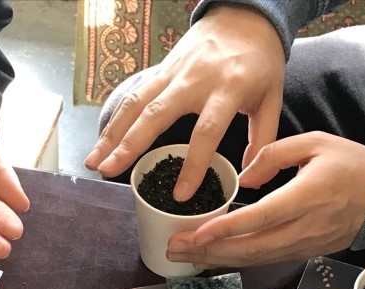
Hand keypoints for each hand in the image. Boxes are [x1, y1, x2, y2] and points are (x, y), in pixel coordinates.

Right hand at [84, 5, 284, 199]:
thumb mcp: (271, 98)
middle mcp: (195, 78)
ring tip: (93, 162)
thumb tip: (249, 180)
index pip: (207, 130)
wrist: (245, 16)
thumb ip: (262, 140)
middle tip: (109, 171)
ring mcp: (173, 71)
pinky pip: (133, 95)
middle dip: (130, 145)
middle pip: (156, 114)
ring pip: (136, 103)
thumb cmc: (259, 62)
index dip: (194, 165)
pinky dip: (115, 120)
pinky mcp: (160, 69)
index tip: (180, 194)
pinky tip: (102, 142)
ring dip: (111, 133)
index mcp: (229, 86)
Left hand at [166, 132, 364, 268]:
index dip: (226, 229)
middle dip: (207, 251)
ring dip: (214, 260)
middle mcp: (303, 227)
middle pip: (249, 248)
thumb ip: (274, 154)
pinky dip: (232, 260)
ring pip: (252, 260)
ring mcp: (302, 246)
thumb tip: (243, 179)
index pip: (260, 218)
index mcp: (307, 196)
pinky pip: (261, 260)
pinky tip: (209, 257)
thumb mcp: (316, 142)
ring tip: (181, 256)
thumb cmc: (351, 166)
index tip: (197, 234)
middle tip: (173, 248)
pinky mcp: (300, 254)